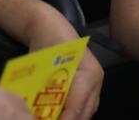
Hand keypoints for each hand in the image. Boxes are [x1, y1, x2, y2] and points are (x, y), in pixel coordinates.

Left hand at [26, 5, 103, 119]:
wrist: (51, 28)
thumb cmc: (48, 43)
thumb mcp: (44, 67)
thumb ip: (46, 93)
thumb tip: (41, 114)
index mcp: (88, 74)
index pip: (77, 106)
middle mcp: (96, 79)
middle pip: (85, 112)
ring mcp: (96, 81)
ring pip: (87, 111)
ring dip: (72, 118)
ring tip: (54, 119)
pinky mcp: (90, 83)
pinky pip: (85, 105)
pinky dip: (73, 114)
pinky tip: (60, 116)